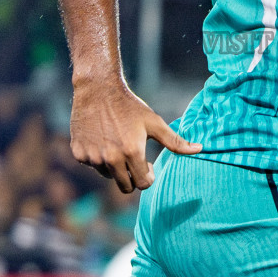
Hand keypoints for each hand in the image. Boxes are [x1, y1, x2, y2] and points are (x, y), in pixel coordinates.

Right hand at [69, 80, 200, 191]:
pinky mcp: (78, 153)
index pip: (143, 184)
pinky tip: (101, 139)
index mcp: (131, 152)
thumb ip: (175, 141)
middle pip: (125, 187)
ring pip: (107, 175)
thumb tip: (199, 149)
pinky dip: (97, 157)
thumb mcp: (154, 122)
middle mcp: (110, 158)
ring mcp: (92, 157)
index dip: (147, 176)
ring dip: (113, 166)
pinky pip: (91, 165)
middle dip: (132, 177)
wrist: (98, 89)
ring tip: (116, 143)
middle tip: (133, 158)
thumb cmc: (130, 106)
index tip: (147, 165)